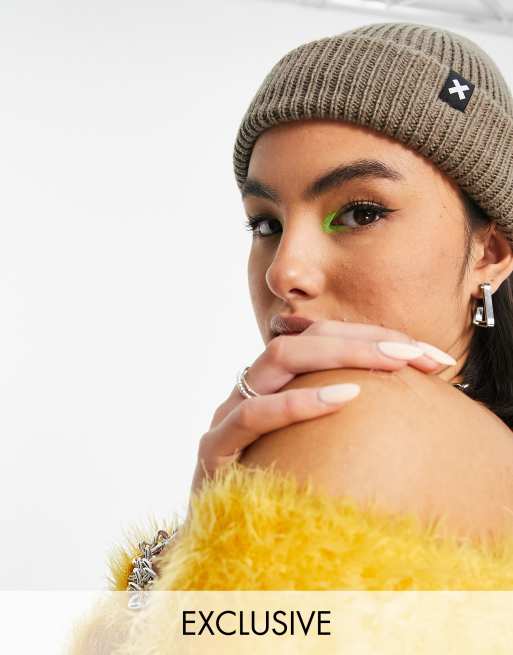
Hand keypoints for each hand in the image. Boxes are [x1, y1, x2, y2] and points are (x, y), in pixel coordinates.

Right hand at [190, 320, 451, 495]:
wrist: (214, 538)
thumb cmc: (270, 492)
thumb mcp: (310, 449)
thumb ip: (340, 422)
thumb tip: (408, 409)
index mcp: (274, 386)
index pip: (321, 338)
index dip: (373, 337)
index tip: (428, 353)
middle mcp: (250, 390)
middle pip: (302, 338)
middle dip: (363, 338)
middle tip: (415, 353)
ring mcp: (228, 414)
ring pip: (278, 359)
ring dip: (340, 354)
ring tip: (392, 364)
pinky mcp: (214, 450)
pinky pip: (253, 415)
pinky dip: (298, 403)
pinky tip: (344, 398)